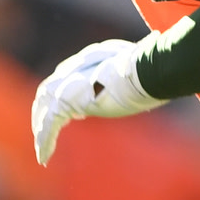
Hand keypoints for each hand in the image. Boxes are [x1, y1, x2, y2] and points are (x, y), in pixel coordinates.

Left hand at [31, 39, 165, 165]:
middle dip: (46, 109)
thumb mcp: (144, 60)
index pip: (70, 75)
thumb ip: (141, 58)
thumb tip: (157, 40)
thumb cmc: (150, 65)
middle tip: (49, 128)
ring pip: (45, 109)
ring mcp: (68, 86)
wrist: (145, 70)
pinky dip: (45, 142)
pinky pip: (50, 125)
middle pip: (50, 90)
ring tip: (43, 148)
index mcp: (91, 58)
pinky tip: (44, 158)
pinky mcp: (66, 102)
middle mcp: (74, 69)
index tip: (78, 112)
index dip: (68, 91)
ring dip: (42, 128)